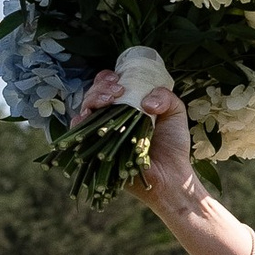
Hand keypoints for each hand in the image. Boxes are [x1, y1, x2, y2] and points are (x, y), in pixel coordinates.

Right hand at [78, 70, 196, 215]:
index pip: (108, 85)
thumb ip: (164, 96)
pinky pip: (78, 133)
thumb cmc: (173, 145)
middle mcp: (111, 117)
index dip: (108, 78)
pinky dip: (79, 121)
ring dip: (93, 99)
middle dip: (101, 87)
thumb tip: (144, 102)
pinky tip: (88, 116)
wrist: (172, 176)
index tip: (120, 80)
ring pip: (85, 109)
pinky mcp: (95, 150)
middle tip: (118, 90)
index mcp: (127, 105)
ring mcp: (102, 133)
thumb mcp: (175, 111)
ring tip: (110, 100)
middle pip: (93, 94)